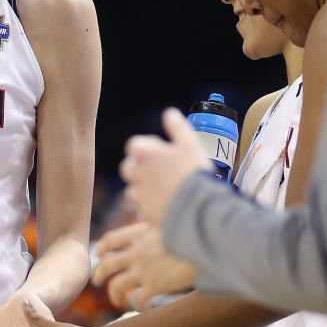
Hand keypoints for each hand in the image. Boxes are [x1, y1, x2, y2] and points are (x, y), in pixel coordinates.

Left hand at [94, 223, 194, 309]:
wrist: (208, 244)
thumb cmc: (195, 231)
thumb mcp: (170, 219)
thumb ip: (157, 223)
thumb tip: (154, 219)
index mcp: (140, 233)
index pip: (111, 240)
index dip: (102, 248)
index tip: (100, 254)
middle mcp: (137, 251)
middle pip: (106, 265)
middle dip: (99, 274)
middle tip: (97, 282)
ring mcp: (144, 269)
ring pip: (116, 286)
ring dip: (114, 294)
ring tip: (117, 300)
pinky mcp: (154, 285)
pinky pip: (138, 299)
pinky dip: (138, 304)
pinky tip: (142, 307)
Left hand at [119, 108, 211, 225]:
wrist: (197, 208)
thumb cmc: (193, 172)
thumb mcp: (190, 143)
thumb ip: (177, 126)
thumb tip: (169, 113)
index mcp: (143, 153)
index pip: (134, 145)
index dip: (148, 147)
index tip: (162, 151)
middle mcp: (135, 173)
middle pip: (129, 167)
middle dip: (140, 167)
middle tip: (161, 169)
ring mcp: (138, 195)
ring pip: (133, 189)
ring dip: (144, 187)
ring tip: (165, 188)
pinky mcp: (144, 213)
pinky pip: (143, 208)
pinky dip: (150, 205)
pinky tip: (166, 204)